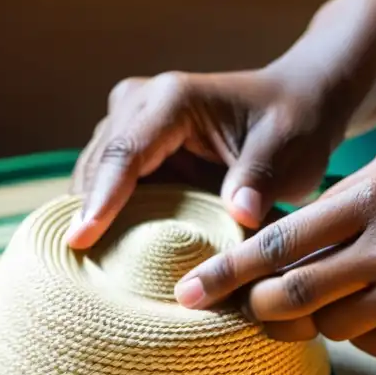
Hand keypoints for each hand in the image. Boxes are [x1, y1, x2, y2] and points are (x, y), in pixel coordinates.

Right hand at [66, 68, 346, 248]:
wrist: (295, 102)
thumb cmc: (294, 124)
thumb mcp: (289, 150)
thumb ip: (260, 179)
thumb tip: (241, 215)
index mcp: (173, 100)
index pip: (125, 152)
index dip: (101, 199)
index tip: (80, 241)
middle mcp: (140, 103)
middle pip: (97, 165)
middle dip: (87, 216)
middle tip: (81, 274)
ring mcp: (129, 122)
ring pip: (92, 175)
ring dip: (91, 218)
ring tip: (87, 272)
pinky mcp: (132, 147)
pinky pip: (104, 184)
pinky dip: (104, 216)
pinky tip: (105, 254)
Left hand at [174, 136, 375, 363]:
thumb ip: (351, 198)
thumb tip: (295, 237)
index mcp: (374, 201)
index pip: (277, 247)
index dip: (224, 274)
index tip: (187, 293)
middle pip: (290, 300)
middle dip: (254, 310)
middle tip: (241, 310)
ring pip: (336, 333)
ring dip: (323, 320)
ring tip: (346, 293)